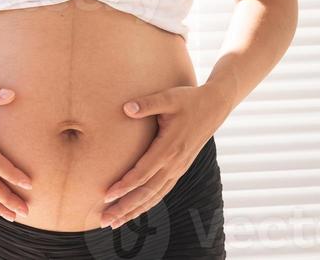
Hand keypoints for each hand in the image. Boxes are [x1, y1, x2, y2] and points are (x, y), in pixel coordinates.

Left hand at [100, 83, 229, 228]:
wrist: (214, 107)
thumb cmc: (189, 100)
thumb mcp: (168, 97)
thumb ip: (147, 104)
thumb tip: (126, 108)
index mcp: (169, 148)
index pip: (143, 173)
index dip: (124, 185)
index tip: (106, 195)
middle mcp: (174, 163)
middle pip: (147, 192)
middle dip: (125, 207)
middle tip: (105, 220)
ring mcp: (178, 168)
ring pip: (154, 196)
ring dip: (134, 210)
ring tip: (115, 222)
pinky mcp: (180, 169)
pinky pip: (162, 191)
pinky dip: (147, 204)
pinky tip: (135, 210)